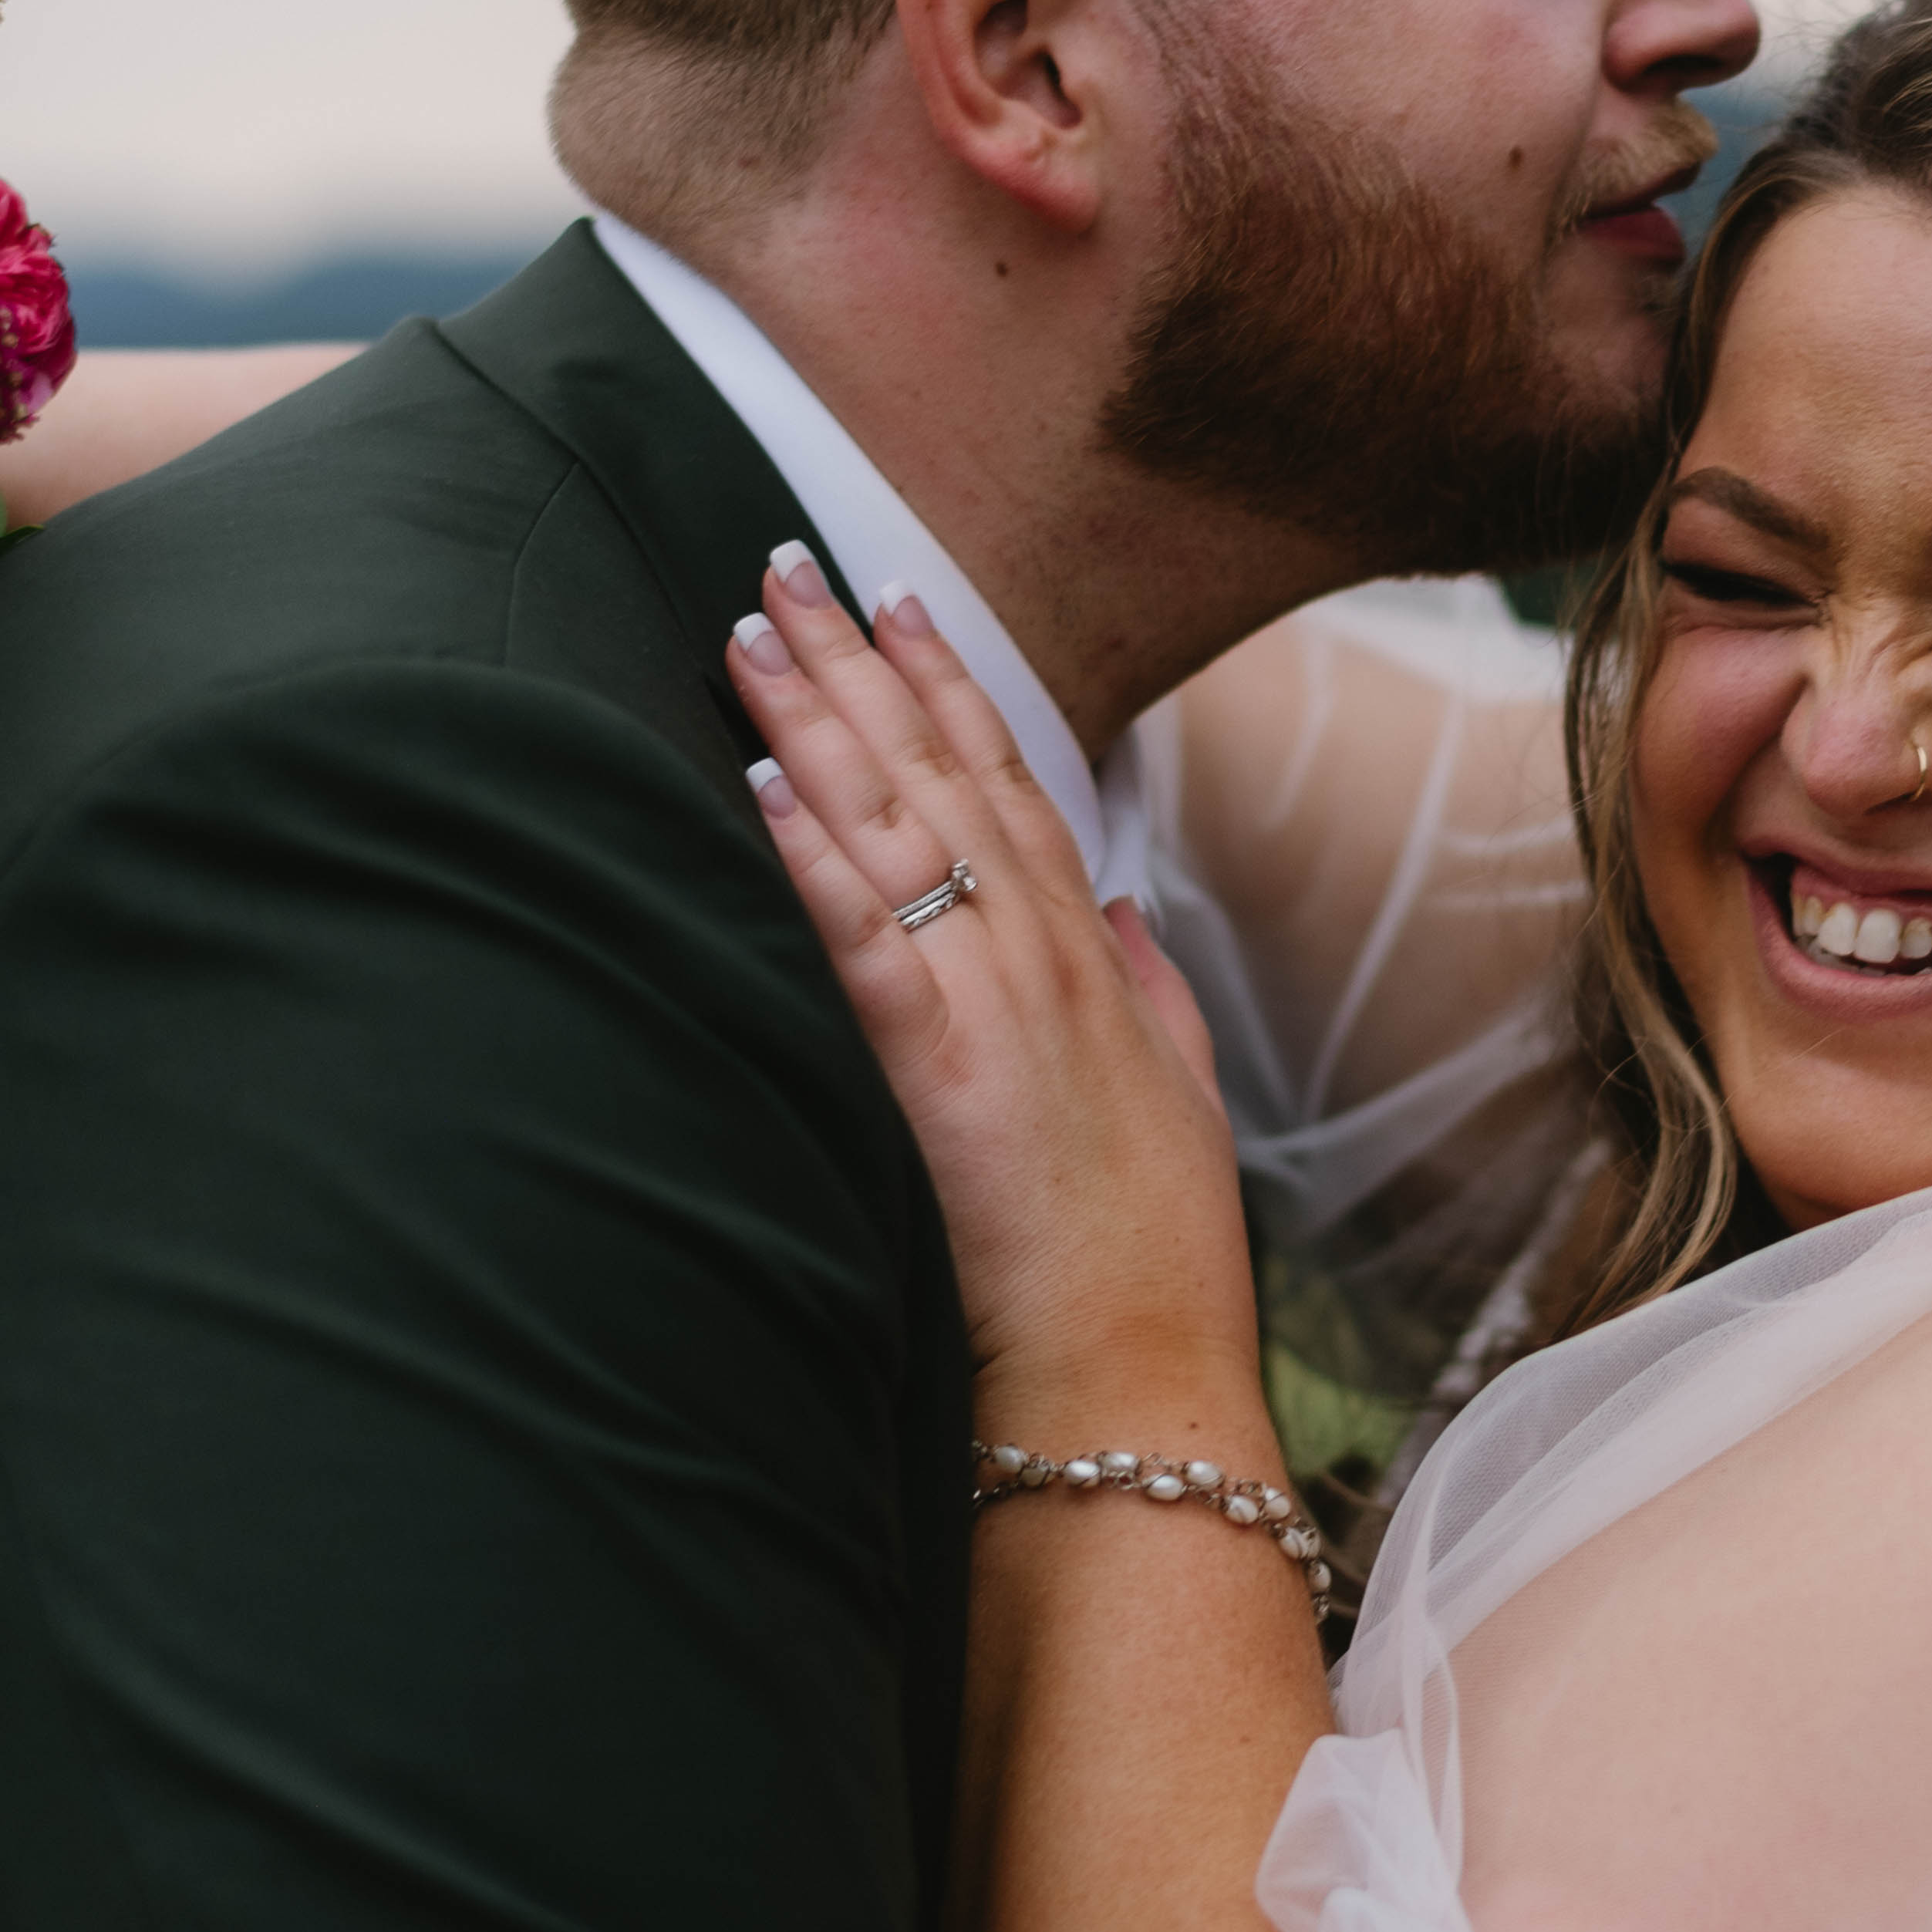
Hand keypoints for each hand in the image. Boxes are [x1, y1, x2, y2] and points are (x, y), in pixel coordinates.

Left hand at [727, 553, 1260, 1416]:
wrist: (1144, 1370)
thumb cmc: (1152, 1256)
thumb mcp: (1180, 1099)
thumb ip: (1151, 992)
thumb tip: (1128, 909)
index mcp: (1092, 961)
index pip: (1012, 785)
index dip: (950, 685)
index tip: (900, 600)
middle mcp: (1046, 955)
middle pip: (940, 773)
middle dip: (860, 662)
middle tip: (788, 561)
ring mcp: (998, 1002)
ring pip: (896, 828)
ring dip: (816, 722)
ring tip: (751, 631)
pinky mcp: (944, 1068)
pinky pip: (866, 938)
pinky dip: (812, 855)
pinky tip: (762, 781)